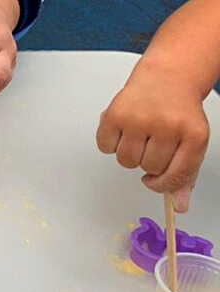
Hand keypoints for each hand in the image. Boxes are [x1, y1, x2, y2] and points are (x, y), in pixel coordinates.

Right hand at [97, 65, 208, 212]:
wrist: (167, 78)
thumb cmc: (179, 113)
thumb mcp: (191, 143)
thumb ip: (184, 176)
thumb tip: (178, 206)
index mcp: (193, 135)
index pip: (175, 176)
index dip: (163, 184)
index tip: (156, 180)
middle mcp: (167, 126)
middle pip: (148, 168)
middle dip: (147, 162)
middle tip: (152, 143)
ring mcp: (140, 119)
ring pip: (126, 161)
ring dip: (129, 154)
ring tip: (138, 136)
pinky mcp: (116, 114)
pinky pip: (106, 147)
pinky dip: (111, 143)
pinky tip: (123, 130)